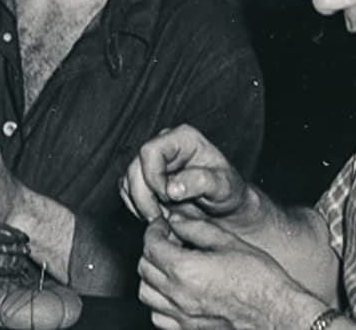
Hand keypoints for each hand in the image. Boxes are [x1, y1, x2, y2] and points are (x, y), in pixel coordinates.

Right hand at [121, 125, 248, 223]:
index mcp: (183, 138)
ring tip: (164, 218)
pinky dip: (138, 208)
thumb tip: (171, 188)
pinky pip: (128, 192)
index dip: (153, 176)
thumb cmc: (227, 193)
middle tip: (161, 217)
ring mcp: (152, 162)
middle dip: (144, 196)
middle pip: (135, 168)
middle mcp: (164, 145)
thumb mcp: (223, 187)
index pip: (151, 151)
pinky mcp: (144, 178)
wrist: (224, 208)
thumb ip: (200, 182)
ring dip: (141, 204)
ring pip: (128, 181)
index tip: (168, 198)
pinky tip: (158, 216)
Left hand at [138, 218, 322, 329]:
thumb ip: (198, 229)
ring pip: (146, 294)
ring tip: (170, 268)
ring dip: (153, 277)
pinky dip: (159, 303)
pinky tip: (175, 294)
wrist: (278, 316)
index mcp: (186, 270)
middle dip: (152, 251)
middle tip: (169, 243)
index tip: (162, 226)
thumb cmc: (261, 280)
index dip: (154, 230)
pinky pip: (158, 317)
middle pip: (145, 268)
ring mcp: (181, 317)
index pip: (151, 245)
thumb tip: (175, 221)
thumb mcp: (231, 243)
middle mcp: (178, 296)